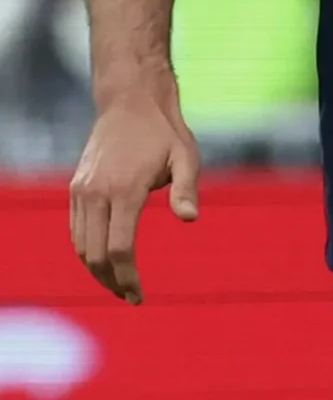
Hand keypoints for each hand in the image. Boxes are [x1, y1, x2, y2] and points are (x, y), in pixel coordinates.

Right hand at [68, 77, 200, 304]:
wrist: (129, 102)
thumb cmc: (164, 132)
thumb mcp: (186, 156)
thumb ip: (187, 189)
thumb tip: (190, 219)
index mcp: (124, 190)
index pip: (119, 249)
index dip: (128, 277)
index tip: (139, 296)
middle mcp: (96, 194)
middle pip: (95, 254)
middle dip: (110, 282)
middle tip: (130, 297)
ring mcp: (81, 191)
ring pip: (80, 246)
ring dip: (96, 271)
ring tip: (118, 285)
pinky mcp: (76, 189)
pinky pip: (76, 230)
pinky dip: (87, 251)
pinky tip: (105, 261)